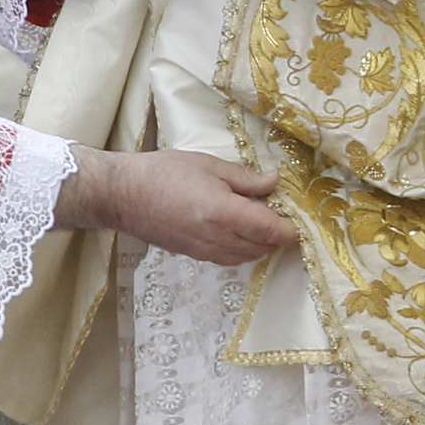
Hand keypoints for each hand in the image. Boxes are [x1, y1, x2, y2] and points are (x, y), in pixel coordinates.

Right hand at [60, 146, 288, 262]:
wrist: (122, 195)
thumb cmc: (164, 172)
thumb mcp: (209, 165)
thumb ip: (245, 179)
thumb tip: (274, 182)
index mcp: (224, 213)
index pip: (272, 230)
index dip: (291, 229)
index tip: (301, 219)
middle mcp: (218, 238)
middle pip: (264, 247)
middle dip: (279, 235)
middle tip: (283, 213)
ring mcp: (205, 251)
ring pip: (248, 257)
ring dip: (262, 245)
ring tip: (262, 221)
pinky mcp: (194, 255)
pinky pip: (230, 260)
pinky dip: (244, 250)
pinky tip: (241, 232)